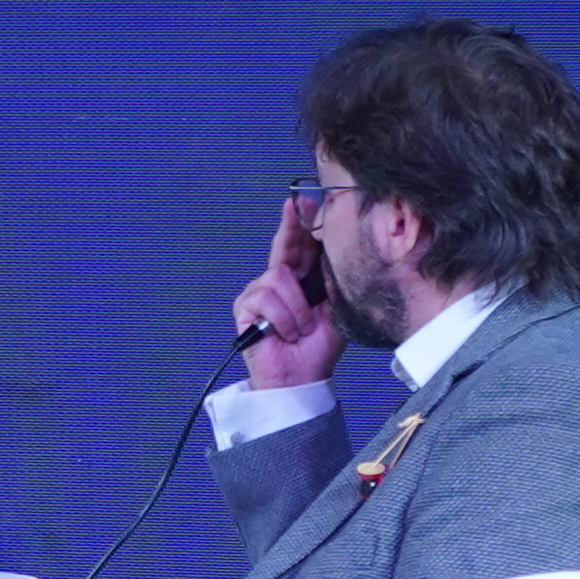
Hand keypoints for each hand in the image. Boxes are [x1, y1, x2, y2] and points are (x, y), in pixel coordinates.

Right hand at [234, 203, 339, 389]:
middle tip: (296, 205)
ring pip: (279, 277)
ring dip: (297, 309)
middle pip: (283, 245)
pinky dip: (283, 319)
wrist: (301, 378)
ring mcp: (258, 292)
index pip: (301, 245)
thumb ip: (332, 279)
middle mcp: (277, 281)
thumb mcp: (334, 307)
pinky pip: (267, 299)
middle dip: (292, 227)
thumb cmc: (318, 347)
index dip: (303, 223)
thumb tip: (334, 247)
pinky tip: (285, 334)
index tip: (305, 200)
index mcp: (300, 280)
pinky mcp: (245, 308)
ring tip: (300, 329)